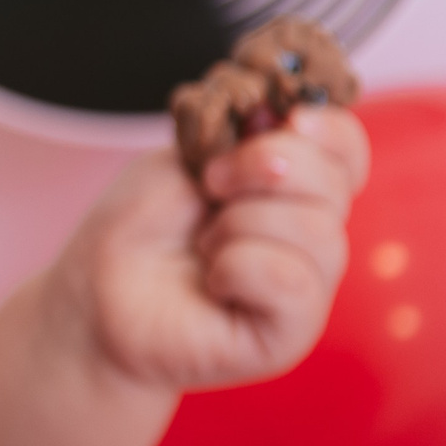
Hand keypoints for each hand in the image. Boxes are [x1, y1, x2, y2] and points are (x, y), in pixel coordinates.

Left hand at [55, 107, 370, 391]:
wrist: (98, 290)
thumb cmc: (140, 223)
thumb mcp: (186, 159)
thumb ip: (247, 136)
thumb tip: (296, 113)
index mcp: (292, 187)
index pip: (347, 151)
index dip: (329, 129)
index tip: (288, 117)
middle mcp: (310, 235)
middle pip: (334, 184)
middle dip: (261, 166)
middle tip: (209, 185)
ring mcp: (306, 285)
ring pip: (316, 230)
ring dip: (239, 223)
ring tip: (202, 242)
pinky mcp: (291, 331)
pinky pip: (292, 280)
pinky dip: (238, 266)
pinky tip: (211, 281)